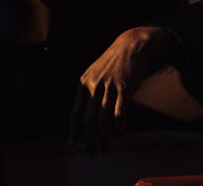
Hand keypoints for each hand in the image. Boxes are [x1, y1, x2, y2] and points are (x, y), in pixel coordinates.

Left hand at [68, 26, 179, 154]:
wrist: (130, 48)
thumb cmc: (112, 64)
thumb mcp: (94, 73)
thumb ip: (89, 92)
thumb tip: (85, 116)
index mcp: (84, 83)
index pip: (76, 112)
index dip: (74, 130)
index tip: (73, 145)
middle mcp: (95, 86)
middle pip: (89, 120)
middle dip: (89, 140)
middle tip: (91, 154)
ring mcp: (110, 87)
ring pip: (104, 120)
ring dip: (104, 138)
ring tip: (105, 149)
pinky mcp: (124, 89)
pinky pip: (119, 113)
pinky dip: (119, 127)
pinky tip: (119, 135)